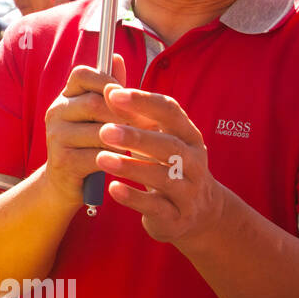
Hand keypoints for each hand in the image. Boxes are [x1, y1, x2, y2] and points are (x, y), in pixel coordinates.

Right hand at [42, 54, 127, 204]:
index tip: (127, 95)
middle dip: (126, 115)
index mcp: (65, 98)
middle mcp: (56, 113)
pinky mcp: (63, 162)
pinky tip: (127, 162)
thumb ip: (109, 90)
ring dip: (125, 140)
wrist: (65, 185)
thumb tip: (117, 57)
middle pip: (96, 103)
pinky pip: (97, 156)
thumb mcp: (97, 116)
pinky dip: (117, 159)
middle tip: (151, 126)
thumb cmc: (88, 145)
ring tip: (142, 145)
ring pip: (100, 131)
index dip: (108, 81)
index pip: (83, 75)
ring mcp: (56, 137)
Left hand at [96, 85, 229, 247]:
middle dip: (137, 137)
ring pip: (163, 177)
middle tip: (104, 130)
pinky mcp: (177, 217)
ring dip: (132, 168)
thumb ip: (133, 111)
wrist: (196, 214)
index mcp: (188, 135)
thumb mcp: (157, 136)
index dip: (143, 101)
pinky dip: (135, 198)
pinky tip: (113, 189)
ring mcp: (188, 190)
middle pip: (168, 146)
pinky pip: (156, 207)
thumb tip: (108, 80)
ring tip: (102, 159)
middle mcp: (193, 161)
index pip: (170, 111)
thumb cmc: (167, 165)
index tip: (112, 94)